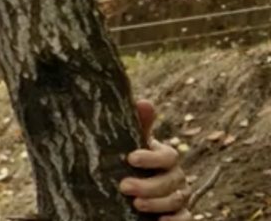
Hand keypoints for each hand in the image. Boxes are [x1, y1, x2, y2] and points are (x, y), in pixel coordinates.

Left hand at [118, 99, 190, 219]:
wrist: (125, 190)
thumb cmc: (128, 162)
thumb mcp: (129, 143)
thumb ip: (138, 126)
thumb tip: (144, 102)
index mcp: (165, 157)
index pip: (167, 155)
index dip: (151, 157)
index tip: (131, 158)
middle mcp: (176, 176)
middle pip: (171, 180)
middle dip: (148, 184)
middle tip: (124, 186)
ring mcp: (179, 196)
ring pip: (176, 199)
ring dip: (157, 203)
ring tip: (136, 205)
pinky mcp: (179, 214)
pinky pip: (185, 218)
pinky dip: (176, 220)